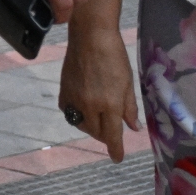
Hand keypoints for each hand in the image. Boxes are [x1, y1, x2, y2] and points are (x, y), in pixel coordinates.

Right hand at [59, 20, 140, 159]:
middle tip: (111, 132)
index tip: (117, 158)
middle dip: (104, 135)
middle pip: (95, 131)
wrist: (89, 36)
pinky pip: (67, 111)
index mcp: (109, 103)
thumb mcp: (128, 83)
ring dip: (90, 126)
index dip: (115, 149)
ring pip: (80, 123)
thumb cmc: (114, 57)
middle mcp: (89, 104)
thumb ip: (129, 108)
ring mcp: (73, 98)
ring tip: (97, 119)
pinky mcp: (63, 90)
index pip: (112, 134)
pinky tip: (82, 108)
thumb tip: (132, 127)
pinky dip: (75, 115)